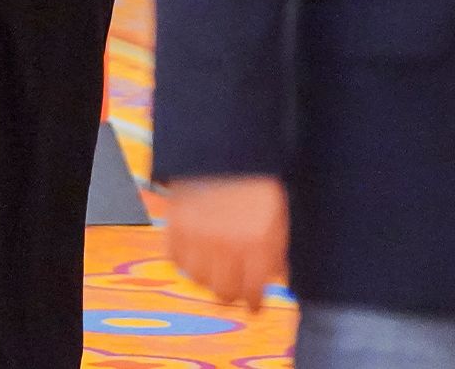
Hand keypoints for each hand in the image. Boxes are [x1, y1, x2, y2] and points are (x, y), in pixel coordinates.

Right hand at [167, 175, 287, 309]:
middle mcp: (227, 244)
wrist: (223, 149)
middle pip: (223, 292)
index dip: (253, 303)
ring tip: (214, 268)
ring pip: (198, 279)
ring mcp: (199, 234)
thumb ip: (277, 253)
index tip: (252, 306)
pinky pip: (175, 259)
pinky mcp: (176, 223)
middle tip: (233, 288)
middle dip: (231, 293)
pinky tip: (195, 254)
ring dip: (207, 277)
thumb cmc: (256, 182)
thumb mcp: (278, 218)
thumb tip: (276, 280)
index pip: (252, 292)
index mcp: (258, 244)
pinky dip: (185, 260)